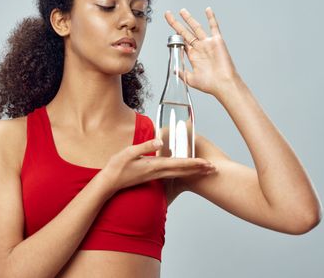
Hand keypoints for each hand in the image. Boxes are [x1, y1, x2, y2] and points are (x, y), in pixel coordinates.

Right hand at [99, 138, 216, 192]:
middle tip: (214, 168)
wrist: (109, 182)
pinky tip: (186, 172)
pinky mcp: (152, 176)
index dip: (193, 163)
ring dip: (193, 172)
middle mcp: (157, 172)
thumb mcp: (128, 152)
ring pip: (179, 174)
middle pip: (182, 171)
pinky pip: (171, 175)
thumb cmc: (117, 167)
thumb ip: (145, 146)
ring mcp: (155, 176)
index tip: (206, 163)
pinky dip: (182, 173)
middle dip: (198, 169)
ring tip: (205, 170)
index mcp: (154, 166)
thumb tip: (160, 141)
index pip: (178, 164)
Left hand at [164, 7, 240, 95]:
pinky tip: (207, 9)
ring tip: (182, 11)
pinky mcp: (217, 41)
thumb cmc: (209, 84)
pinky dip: (211, 18)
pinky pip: (214, 27)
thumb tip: (173, 70)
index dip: (174, 36)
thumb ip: (181, 73)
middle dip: (176, 23)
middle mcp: (199, 48)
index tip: (168, 32)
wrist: (223, 84)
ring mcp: (207, 43)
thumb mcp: (190, 79)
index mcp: (193, 56)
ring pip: (196, 27)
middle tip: (168, 14)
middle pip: (185, 32)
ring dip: (189, 19)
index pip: (181, 42)